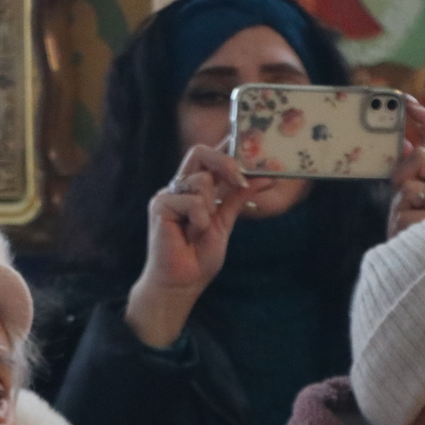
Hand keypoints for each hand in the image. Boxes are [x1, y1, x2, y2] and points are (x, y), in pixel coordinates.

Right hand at [124, 141, 270, 348]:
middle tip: (239, 179)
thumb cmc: (198, 258)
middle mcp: (179, 188)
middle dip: (224, 161)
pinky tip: (190, 235)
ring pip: (200, 181)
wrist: (182, 283)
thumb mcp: (225, 223)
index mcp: (194, 189)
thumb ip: (238, 197)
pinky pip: (191, 201)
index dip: (226, 146)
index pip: (208, 158)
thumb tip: (264, 177)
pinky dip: (199, 220)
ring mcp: (167, 196)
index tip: (247, 140)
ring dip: (210, 208)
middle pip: (199, 152)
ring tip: (200, 230)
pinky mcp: (160, 207)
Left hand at [387, 95, 424, 237]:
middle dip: (402, 174)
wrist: (419, 266)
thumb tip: (401, 142)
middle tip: (401, 197)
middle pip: (419, 157)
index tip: (405, 100)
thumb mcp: (406, 198)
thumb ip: (408, 173)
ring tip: (408, 224)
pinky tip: (410, 234)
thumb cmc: (412, 231)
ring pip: (408, 187)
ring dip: (398, 207)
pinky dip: (400, 224)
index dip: (421, 118)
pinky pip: (404, 211)